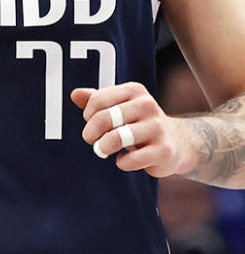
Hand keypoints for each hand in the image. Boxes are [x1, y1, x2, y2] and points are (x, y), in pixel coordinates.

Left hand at [71, 82, 198, 177]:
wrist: (178, 143)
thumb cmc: (138, 123)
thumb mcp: (118, 107)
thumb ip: (95, 100)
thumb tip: (75, 94)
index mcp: (134, 91)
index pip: (97, 100)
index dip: (88, 115)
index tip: (90, 122)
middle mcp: (147, 105)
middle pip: (104, 118)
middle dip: (90, 133)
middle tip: (91, 140)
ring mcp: (157, 128)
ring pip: (116, 138)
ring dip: (103, 147)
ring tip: (103, 150)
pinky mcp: (164, 150)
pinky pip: (130, 160)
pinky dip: (121, 162)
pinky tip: (124, 160)